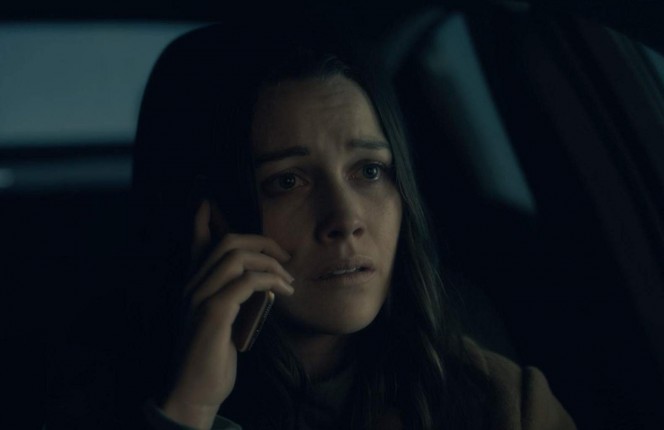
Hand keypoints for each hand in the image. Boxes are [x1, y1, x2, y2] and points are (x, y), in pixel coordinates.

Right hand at [161, 200, 293, 429]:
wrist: (195, 392)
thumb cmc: (212, 358)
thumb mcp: (223, 322)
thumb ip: (233, 298)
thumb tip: (258, 282)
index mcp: (192, 286)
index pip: (195, 243)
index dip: (202, 219)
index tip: (208, 199)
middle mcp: (191, 286)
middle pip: (227, 242)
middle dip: (261, 241)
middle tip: (285, 255)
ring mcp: (199, 297)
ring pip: (237, 256)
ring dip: (270, 262)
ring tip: (288, 278)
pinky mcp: (213, 312)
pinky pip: (246, 281)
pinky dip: (270, 280)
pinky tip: (284, 291)